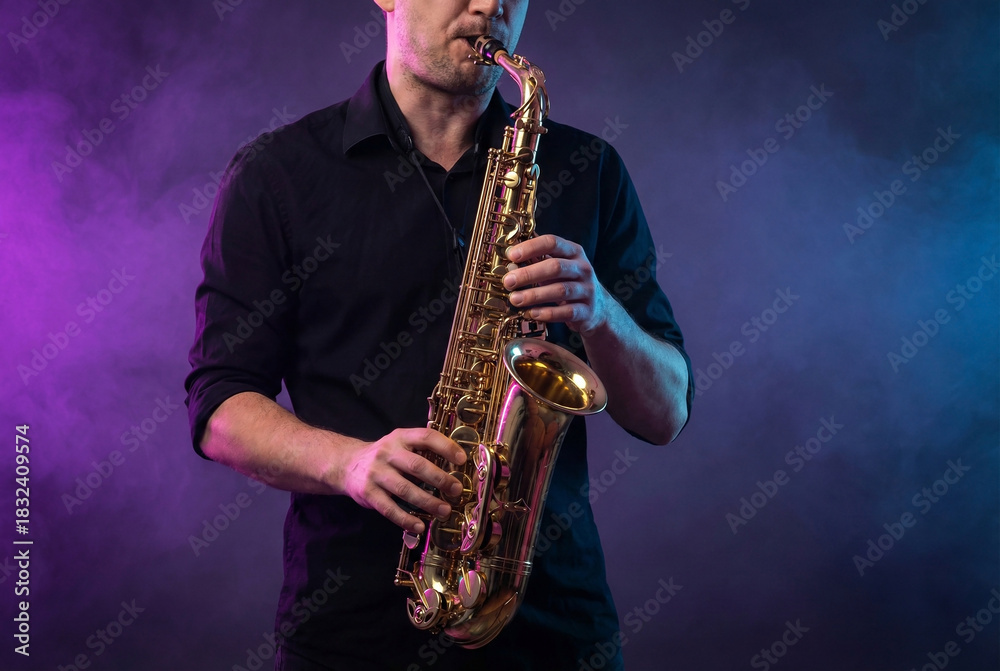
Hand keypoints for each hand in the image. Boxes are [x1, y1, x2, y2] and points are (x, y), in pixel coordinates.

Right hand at [337, 428, 466, 533]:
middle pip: (417, 465)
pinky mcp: (368, 493)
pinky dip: (406, 519)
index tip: (462, 459)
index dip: (446, 446)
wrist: (346, 464)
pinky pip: (389, 509)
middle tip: (456, 490)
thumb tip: (455, 466)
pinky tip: (419, 526)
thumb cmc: (384, 457)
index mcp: (400, 437)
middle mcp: (387, 453)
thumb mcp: (399, 444)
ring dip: (428, 502)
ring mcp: (376, 473)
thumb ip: (421, 451)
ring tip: (444, 511)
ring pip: (406, 489)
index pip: (426, 437)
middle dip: (440, 479)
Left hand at [504, 234, 609, 334]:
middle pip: (555, 267)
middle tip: (508, 281)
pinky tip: (532, 313)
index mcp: (573, 252)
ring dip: (534, 295)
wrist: (597, 308)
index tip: (511, 255)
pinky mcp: (587, 311)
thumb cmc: (570, 282)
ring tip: (515, 299)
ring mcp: (587, 290)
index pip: (552, 242)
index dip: (531, 247)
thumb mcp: (558, 265)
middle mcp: (583, 268)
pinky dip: (547, 313)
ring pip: (560, 290)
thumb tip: (510, 253)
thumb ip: (538, 258)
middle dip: (529, 274)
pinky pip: (567, 312)